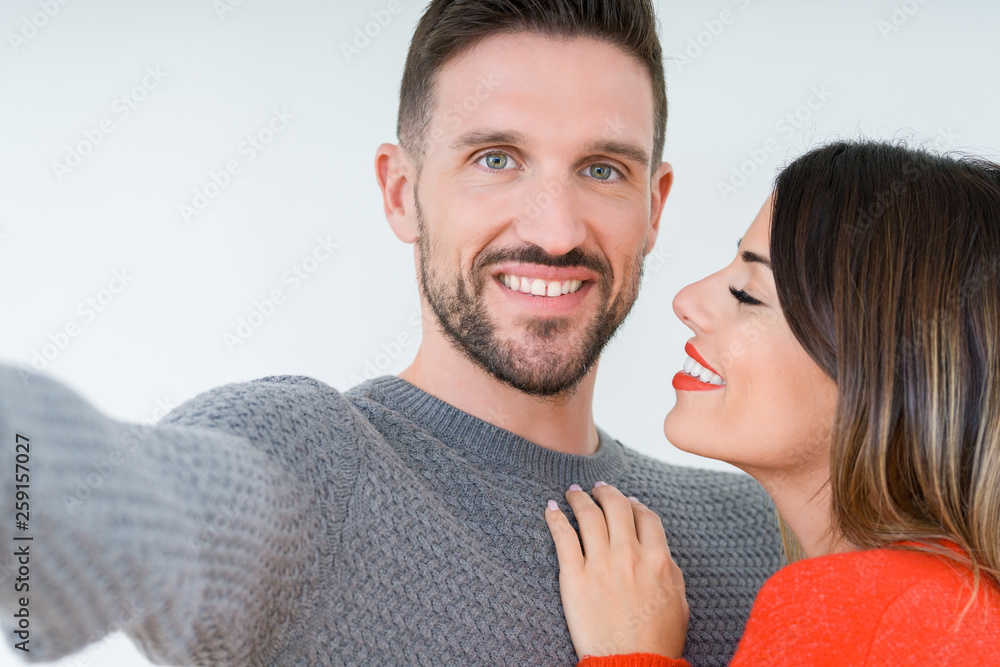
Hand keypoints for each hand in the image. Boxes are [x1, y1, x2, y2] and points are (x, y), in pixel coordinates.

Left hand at [544, 482, 688, 658]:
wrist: (633, 664)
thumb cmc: (658, 640)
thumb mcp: (679, 601)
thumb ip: (670, 571)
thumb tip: (660, 553)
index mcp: (657, 558)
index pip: (645, 516)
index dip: (634, 504)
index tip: (627, 501)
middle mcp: (628, 554)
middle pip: (616, 507)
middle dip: (605, 492)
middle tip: (597, 488)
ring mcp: (600, 564)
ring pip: (588, 516)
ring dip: (579, 498)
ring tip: (572, 493)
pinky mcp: (575, 577)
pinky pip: (562, 537)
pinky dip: (555, 517)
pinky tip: (551, 508)